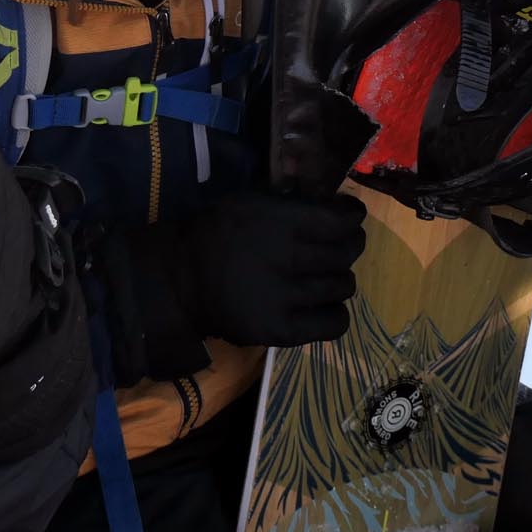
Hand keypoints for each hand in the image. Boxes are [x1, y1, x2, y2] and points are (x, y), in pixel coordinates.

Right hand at [172, 190, 366, 347]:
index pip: (343, 221)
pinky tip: (323, 306)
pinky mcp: (284, 330)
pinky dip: (336, 313)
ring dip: (339, 278)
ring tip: (324, 277)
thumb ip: (288, 202)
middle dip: (350, 246)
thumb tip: (329, 202)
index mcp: (282, 222)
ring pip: (344, 286)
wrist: (179, 280)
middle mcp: (290, 258)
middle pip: (347, 253)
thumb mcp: (248, 200)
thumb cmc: (214, 233)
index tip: (349, 217)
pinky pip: (335, 323)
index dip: (353, 217)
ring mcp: (288, 298)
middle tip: (340, 246)